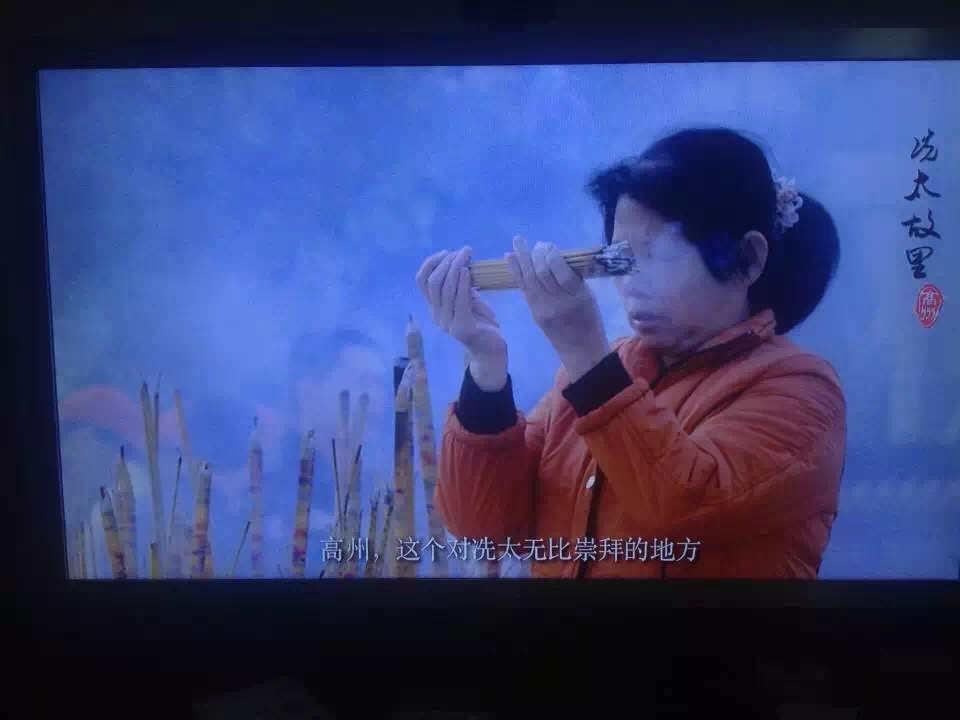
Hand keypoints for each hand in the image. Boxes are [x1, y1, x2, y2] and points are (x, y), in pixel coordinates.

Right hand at [416, 246, 507, 389]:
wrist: (491, 349)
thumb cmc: (481, 322)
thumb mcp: (468, 299)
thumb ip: (461, 285)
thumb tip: (460, 261)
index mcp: (435, 307)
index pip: (421, 281)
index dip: (430, 263)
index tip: (447, 252)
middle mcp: (436, 315)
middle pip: (433, 282)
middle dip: (447, 262)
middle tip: (464, 251)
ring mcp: (447, 323)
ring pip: (445, 289)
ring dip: (456, 268)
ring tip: (467, 256)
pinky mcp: (462, 327)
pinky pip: (459, 301)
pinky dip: (462, 283)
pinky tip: (467, 272)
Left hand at [505, 236, 610, 381]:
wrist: (580, 349)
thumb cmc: (589, 319)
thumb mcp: (588, 296)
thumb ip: (573, 277)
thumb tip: (554, 255)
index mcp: (577, 297)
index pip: (560, 272)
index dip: (552, 255)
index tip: (550, 245)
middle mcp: (558, 303)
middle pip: (542, 274)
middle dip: (536, 254)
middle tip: (537, 243)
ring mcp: (543, 309)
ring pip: (529, 280)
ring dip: (522, 258)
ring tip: (517, 241)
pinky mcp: (534, 313)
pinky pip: (524, 289)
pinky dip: (516, 272)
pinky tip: (510, 258)